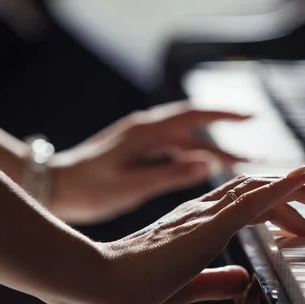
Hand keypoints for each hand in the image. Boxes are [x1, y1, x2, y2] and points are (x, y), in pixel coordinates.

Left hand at [48, 101, 250, 222]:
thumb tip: (206, 164)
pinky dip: (191, 157)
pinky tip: (202, 170)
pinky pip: (172, 149)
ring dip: (209, 150)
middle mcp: (145, 129)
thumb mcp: (130, 187)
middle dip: (225, 137)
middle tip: (252, 154)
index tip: (252, 116)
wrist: (51, 186)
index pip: (193, 115)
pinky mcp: (135, 151)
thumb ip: (169, 175)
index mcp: (145, 132)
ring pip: (184, 140)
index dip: (225, 114)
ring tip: (236, 166)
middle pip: (194, 128)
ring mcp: (140, 139)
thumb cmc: (86, 190)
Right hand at [98, 164, 304, 303]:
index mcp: (194, 224)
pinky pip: (249, 201)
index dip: (275, 204)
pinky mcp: (206, 225)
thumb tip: (243, 280)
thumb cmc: (134, 286)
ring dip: (292, 190)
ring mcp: (202, 215)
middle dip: (291, 194)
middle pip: (254, 190)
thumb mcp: (187, 287)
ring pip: (256, 190)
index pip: (242, 204)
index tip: (302, 217)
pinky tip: (300, 179)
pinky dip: (278, 188)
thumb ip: (215, 281)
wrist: (103, 285)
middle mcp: (199, 211)